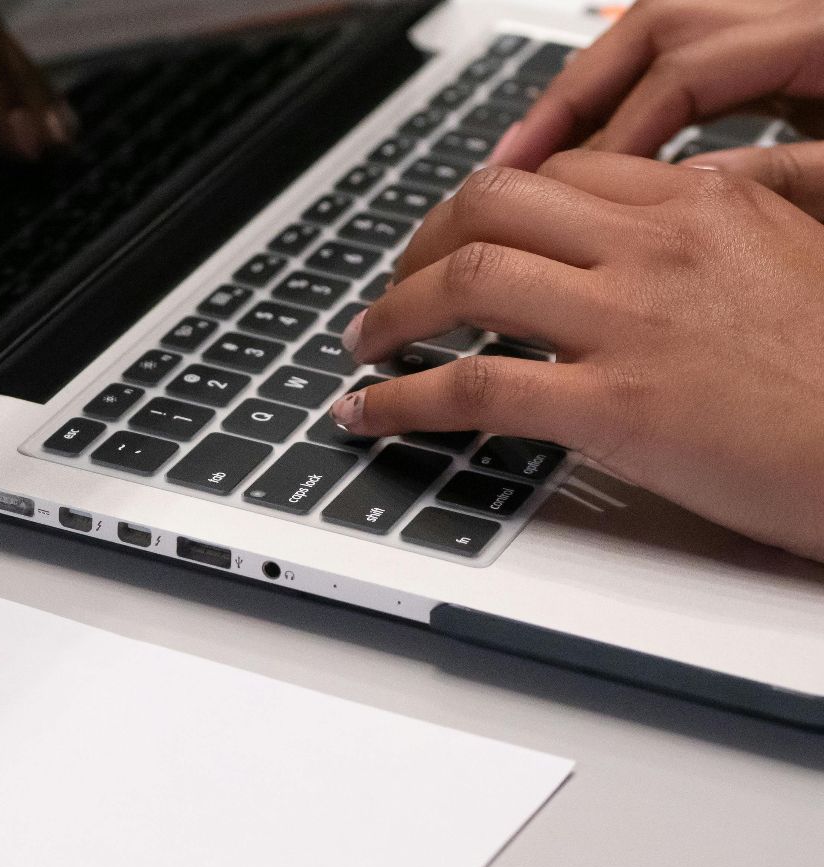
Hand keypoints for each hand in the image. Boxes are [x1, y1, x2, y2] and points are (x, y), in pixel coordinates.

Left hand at [331, 152, 823, 559]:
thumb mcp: (793, 260)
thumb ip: (713, 233)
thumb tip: (643, 229)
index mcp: (705, 203)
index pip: (559, 173)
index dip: (484, 206)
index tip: (454, 238)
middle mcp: (659, 246)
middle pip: (493, 205)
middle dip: (420, 243)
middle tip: (394, 285)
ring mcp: (633, 322)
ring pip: (467, 280)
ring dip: (392, 313)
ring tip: (365, 343)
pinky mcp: (617, 406)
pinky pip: (473, 386)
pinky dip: (399, 400)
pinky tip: (369, 414)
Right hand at [494, 0, 823, 171]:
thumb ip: (779, 178)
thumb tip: (670, 191)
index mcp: (819, 29)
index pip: (681, 74)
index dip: (616, 138)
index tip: (567, 199)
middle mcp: (793, 6)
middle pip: (650, 24)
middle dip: (575, 95)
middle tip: (517, 161)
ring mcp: (782, 13)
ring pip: (654, 25)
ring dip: (590, 85)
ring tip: (538, 149)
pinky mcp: (780, 35)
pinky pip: (684, 46)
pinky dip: (630, 88)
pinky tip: (596, 136)